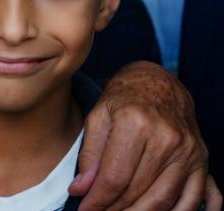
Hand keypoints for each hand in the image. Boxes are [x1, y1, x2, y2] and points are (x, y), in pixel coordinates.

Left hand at [72, 61, 212, 209]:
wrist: (159, 83)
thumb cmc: (124, 98)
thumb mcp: (98, 116)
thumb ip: (90, 154)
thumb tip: (80, 189)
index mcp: (136, 123)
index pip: (114, 177)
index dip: (97, 200)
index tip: (84, 209)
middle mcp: (167, 138)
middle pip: (139, 191)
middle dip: (115, 209)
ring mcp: (188, 151)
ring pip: (165, 200)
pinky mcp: (201, 160)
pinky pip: (193, 198)